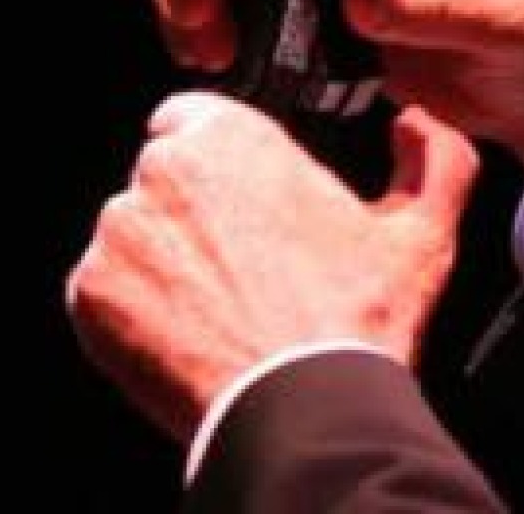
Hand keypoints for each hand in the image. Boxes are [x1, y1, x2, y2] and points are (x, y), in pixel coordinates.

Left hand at [66, 91, 476, 441]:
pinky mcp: (89, 294)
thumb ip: (435, 154)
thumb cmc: (355, 316)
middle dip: (194, 204)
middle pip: (162, 171)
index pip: (193, 115)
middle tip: (243, 255)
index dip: (223, 155)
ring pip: (133, 228)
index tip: (247, 192)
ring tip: (219, 300)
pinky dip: (135, 305)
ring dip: (164, 254)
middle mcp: (163, 171)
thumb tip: (417, 123)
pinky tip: (189, 330)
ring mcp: (120, 234)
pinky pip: (105, 286)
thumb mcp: (424, 228)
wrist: (302, 408)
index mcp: (232, 134)